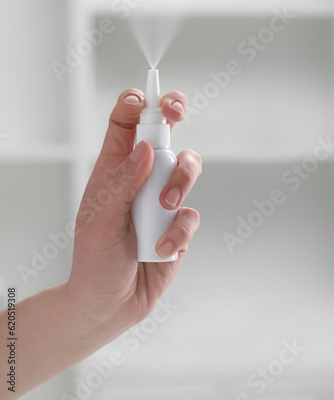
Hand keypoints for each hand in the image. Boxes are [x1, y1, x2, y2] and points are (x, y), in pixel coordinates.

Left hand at [67, 89, 201, 339]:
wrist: (110, 303)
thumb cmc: (95, 259)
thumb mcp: (99, 218)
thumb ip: (122, 182)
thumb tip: (146, 149)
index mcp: (114, 169)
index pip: (124, 123)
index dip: (134, 104)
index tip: (142, 101)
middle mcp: (143, 177)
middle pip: (166, 131)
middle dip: (174, 112)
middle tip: (176, 111)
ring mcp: (164, 199)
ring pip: (187, 167)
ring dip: (179, 183)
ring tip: (163, 209)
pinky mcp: (180, 224)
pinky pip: (191, 214)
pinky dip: (179, 231)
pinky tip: (162, 247)